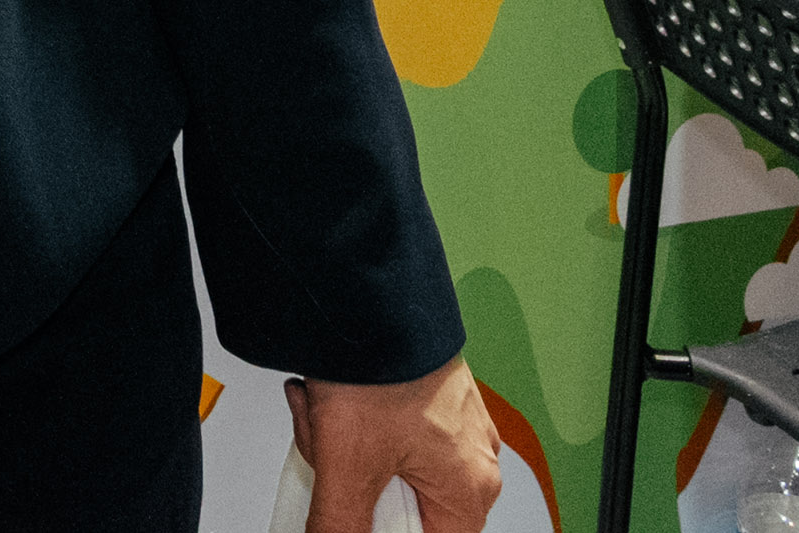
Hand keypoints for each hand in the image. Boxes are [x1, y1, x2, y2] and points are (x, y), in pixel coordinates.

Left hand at [291, 360, 498, 532]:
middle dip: (351, 484)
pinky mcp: (428, 399)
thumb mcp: (347, 465)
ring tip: (324, 414)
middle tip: (329, 451)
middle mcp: (473, 460)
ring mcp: (453, 427)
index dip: (378, 529)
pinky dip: (350, 420)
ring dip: (343, 448)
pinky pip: (385, 433)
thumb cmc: (378, 362)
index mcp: (470, 490)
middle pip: (401, 508)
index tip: (348, 507)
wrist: (366, 290)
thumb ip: (340, 527)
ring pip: (387, 469)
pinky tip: (331, 399)